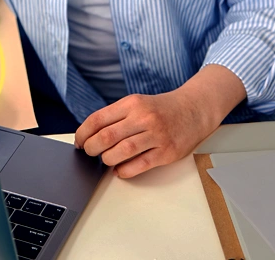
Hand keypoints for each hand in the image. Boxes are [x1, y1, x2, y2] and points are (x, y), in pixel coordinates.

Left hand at [74, 91, 215, 178]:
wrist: (194, 109)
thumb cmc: (162, 109)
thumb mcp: (138, 103)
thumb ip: (117, 116)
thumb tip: (91, 135)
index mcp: (132, 103)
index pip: (98, 119)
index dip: (83, 133)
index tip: (79, 142)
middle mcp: (143, 118)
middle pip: (106, 136)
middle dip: (92, 148)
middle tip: (90, 152)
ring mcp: (156, 135)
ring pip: (121, 152)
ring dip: (107, 160)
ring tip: (106, 160)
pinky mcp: (167, 152)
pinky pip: (139, 166)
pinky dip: (125, 171)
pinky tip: (120, 170)